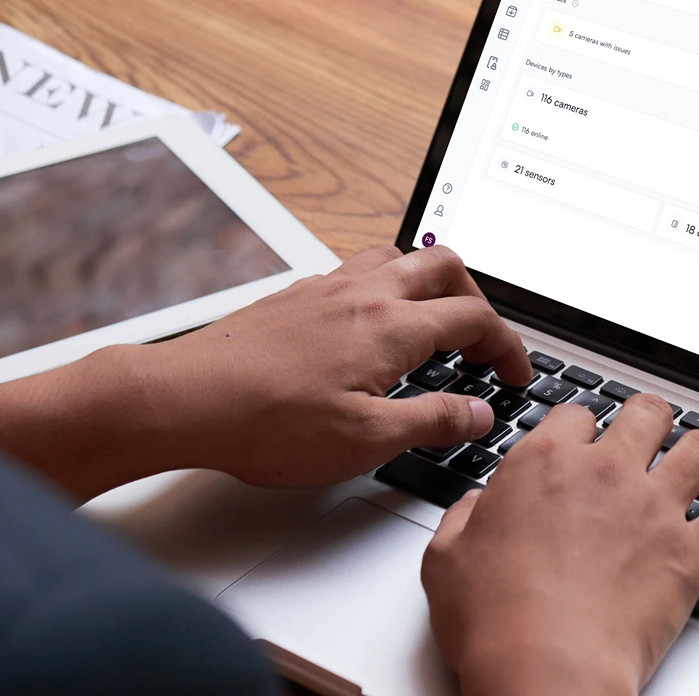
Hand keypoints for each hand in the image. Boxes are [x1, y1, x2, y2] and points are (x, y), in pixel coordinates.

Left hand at [0, 245, 533, 499]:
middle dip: (477, 298)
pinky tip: (371, 325)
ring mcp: (327, 288)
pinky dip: (386, 287)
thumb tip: (478, 413)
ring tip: (434, 322)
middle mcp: (365, 294)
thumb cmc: (264, 421)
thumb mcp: (366, 441)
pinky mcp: (297, 296)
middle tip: (482, 339)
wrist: (184, 400)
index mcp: (393, 327)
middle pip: (446, 266)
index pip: (475, 320)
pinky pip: (358, 269)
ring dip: (430, 282)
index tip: (515, 372)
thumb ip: (433, 422)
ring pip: (400, 257)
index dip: (508, 346)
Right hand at [421, 396, 698, 695]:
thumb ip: (463, 520)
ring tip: (697, 462)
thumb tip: (473, 507)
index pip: (575, 415)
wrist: (547, 669)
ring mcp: (654, 508)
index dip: (579, 429)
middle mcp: (605, 473)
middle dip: (648, 421)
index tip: (581, 444)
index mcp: (545, 464)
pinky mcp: (689, 551)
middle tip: (647, 435)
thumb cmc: (496, 622)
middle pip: (646, 414)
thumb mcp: (446, 561)